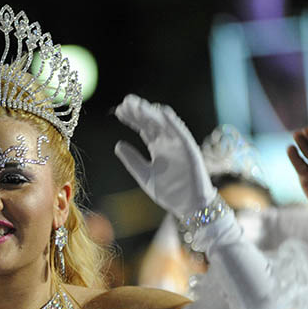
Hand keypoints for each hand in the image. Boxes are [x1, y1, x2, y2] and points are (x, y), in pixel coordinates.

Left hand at [114, 94, 216, 216]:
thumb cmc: (169, 192)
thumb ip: (132, 160)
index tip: (119, 111)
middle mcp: (168, 143)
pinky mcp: (190, 150)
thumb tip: (117, 144)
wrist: (188, 206)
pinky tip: (162, 113)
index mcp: (157, 147)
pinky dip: (173, 122)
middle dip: (139, 112)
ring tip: (138, 104)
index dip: (132, 119)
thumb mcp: (144, 175)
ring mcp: (179, 145)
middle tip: (126, 102)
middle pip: (151, 122)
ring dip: (152, 113)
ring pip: (164, 124)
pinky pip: (181, 133)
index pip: (143, 128)